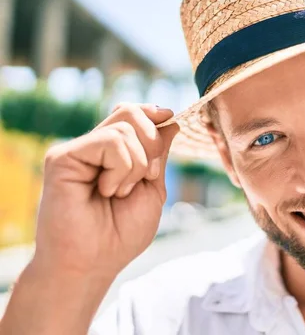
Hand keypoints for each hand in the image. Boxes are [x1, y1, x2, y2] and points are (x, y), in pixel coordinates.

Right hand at [33, 103, 179, 278]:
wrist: (93, 263)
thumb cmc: (120, 234)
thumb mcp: (152, 189)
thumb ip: (158, 154)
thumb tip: (169, 118)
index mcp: (113, 154)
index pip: (134, 114)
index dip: (154, 113)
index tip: (170, 117)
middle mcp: (93, 148)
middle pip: (131, 112)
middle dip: (153, 143)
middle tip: (146, 177)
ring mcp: (77, 150)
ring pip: (125, 127)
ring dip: (136, 166)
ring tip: (117, 193)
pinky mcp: (63, 157)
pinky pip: (110, 141)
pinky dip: (121, 169)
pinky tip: (105, 191)